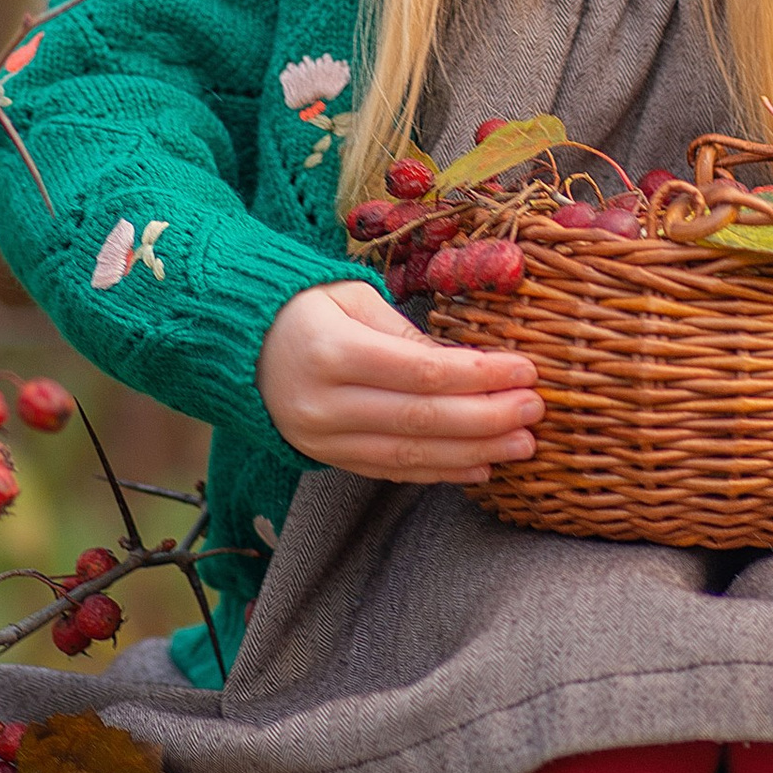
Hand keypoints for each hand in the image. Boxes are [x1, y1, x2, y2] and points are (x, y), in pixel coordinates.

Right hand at [257, 277, 539, 484]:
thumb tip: (468, 366)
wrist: (238, 344)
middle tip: (535, 412)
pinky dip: (439, 473)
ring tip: (521, 445)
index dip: (479, 376)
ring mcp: (322, 438)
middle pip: (422, 419)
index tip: (525, 370)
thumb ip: (408, 334)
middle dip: (486, 418)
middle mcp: (324, 403)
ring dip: (473, 453)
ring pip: (410, 455)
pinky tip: (479, 467)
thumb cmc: (303, 307)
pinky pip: (390, 472)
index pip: (422, 372)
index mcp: (331, 352)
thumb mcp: (353, 298)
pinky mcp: (326, 458)